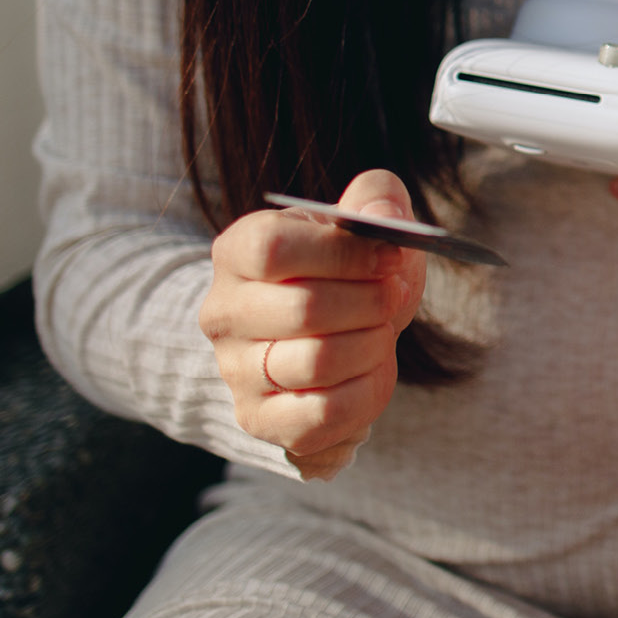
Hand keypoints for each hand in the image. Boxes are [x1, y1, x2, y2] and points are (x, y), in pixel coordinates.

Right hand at [196, 169, 427, 478]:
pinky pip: (322, 416)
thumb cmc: (350, 270)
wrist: (336, 330)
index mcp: (238, 250)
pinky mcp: (259, 419)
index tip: (389, 256)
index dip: (344, 254)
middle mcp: (223, 312)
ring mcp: (235, 370)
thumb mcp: (365, 221)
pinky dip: (367, 392)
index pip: (275, 249)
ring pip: (318, 363)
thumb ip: (377, 198)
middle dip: (373, 302)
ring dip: (374, 345)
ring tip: (382, 331)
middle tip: (394, 295)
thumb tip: (382, 219)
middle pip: (306, 310)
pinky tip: (373, 370)